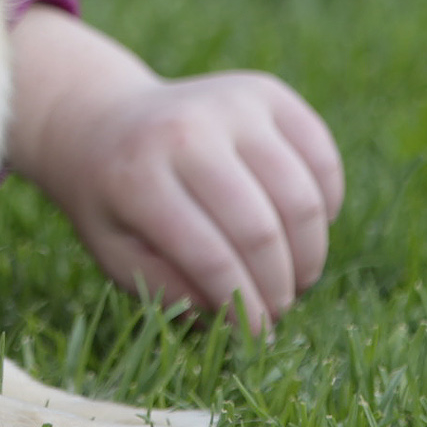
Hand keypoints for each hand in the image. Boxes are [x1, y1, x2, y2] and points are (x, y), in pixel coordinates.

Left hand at [3, 3, 345, 332]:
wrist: (101, 117)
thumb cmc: (110, 199)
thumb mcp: (112, 250)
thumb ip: (164, 287)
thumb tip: (230, 313)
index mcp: (135, 173)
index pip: (209, 256)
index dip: (242, 308)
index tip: (256, 335)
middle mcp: (185, 129)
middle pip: (261, 229)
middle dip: (279, 286)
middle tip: (277, 310)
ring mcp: (229, 102)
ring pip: (301, 197)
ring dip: (308, 254)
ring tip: (292, 279)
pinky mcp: (265, 91)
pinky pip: (321, 158)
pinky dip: (324, 205)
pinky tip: (299, 231)